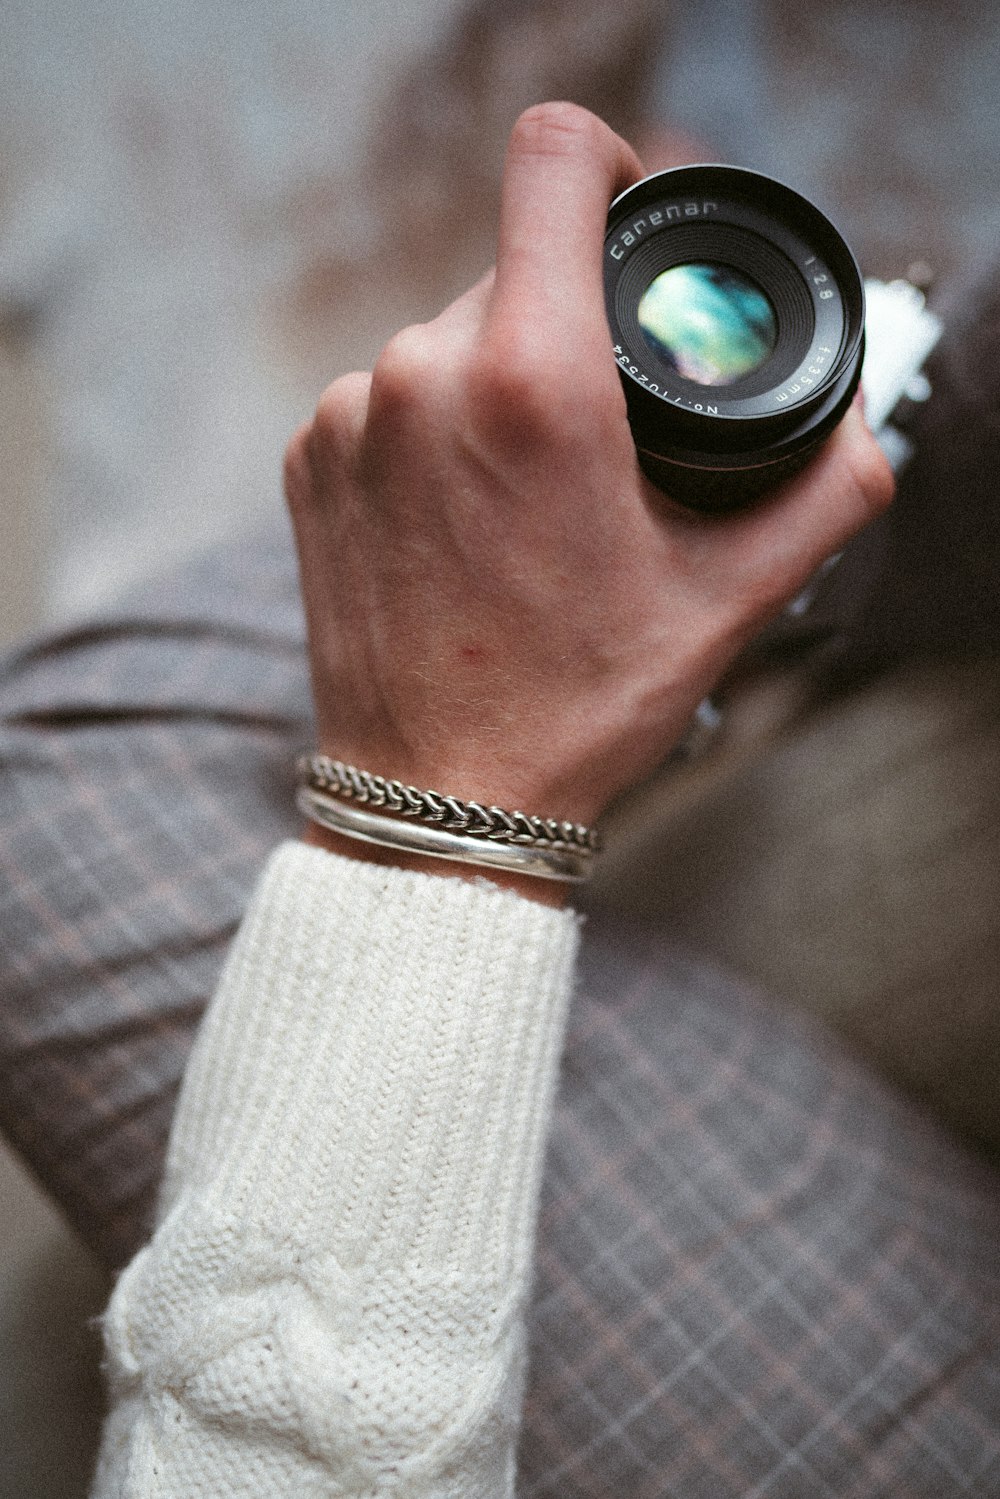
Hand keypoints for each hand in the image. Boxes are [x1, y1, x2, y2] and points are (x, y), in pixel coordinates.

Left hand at [284, 104, 891, 858]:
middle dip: (566, 332)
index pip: (555, 159)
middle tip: (599, 439)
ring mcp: (349, 416)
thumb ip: (823, 488)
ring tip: (524, 499)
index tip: (623, 219)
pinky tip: (459, 518)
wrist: (437, 799)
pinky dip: (430, 433)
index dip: (604, 164)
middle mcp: (421, 374)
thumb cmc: (578, 705)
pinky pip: (386, 395)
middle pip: (513, 270)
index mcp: (533, 383)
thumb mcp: (730, 597)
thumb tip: (851, 428)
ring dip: (496, 388)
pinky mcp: (306, 457)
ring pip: (446, 340)